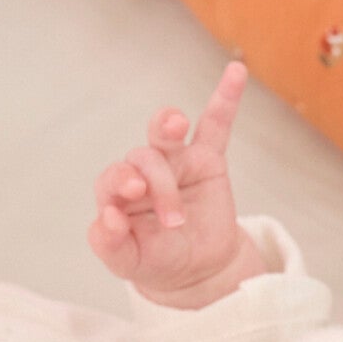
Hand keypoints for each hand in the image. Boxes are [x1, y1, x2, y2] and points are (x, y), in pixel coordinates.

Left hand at [88, 61, 263, 308]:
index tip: (130, 201)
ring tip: (175, 127)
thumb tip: (107, 217)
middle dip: (159, 187)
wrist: (198, 269)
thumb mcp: (128, 263)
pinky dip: (226, 98)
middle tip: (174, 219)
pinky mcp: (208, 159)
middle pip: (143, 158)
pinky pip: (216, 123)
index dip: (119, 183)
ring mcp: (176, 160)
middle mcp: (143, 170)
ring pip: (166, 132)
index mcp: (118, 193)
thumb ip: (109, 245)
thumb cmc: (157, 260)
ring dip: (168, 124)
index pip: (112, 178)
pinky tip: (235, 72)